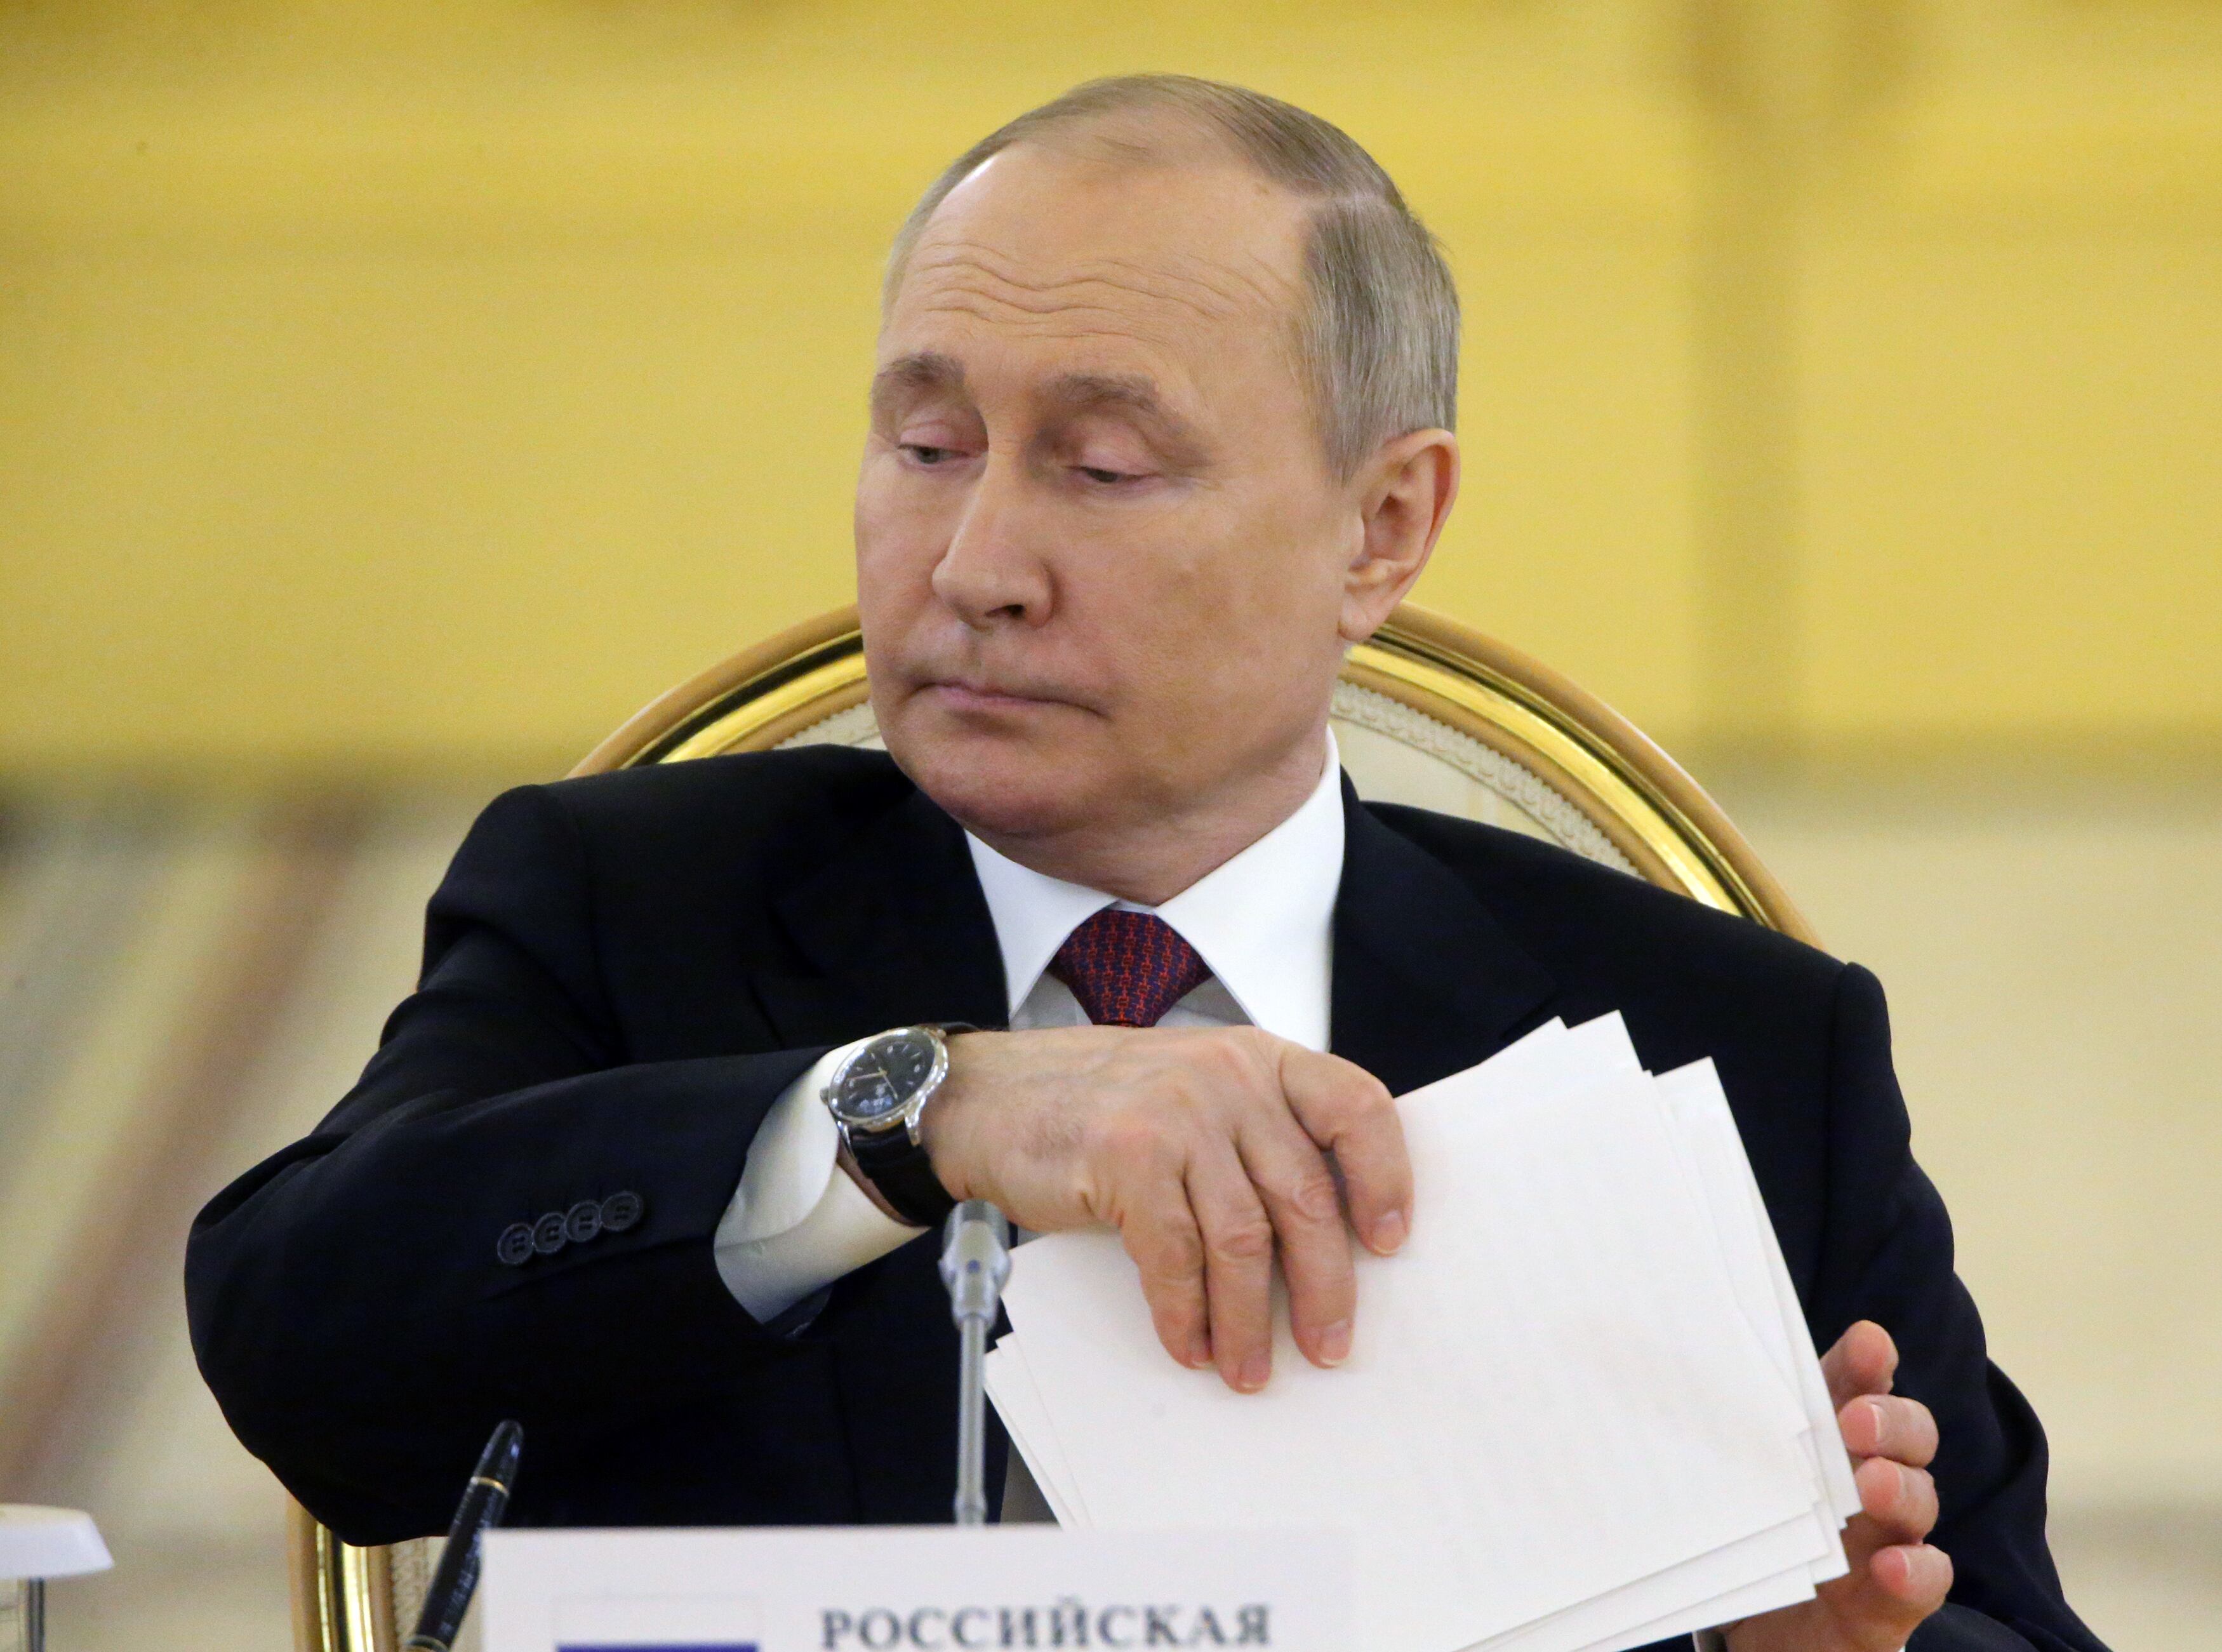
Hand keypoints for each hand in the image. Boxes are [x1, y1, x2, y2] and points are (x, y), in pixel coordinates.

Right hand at [916, 1025, 1409, 1392]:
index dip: (1385, 1177)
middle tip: (1329, 1344)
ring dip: (1251, 1318)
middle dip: (1324, 1285)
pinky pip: (1175, 1256)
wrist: (989, 1095)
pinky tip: (1190, 1343)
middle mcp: (1227, 1078)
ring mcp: (1176, 1114)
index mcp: (1258, 1059)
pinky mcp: (1127, 1157)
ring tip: (1252, 1367)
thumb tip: (1320, 1244)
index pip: (1356, 1107)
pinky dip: (1187, 1313)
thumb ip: (1255, 1137)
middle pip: (1305, 1196)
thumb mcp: (1195, 1090)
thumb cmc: (1098, 1103)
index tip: (1389, 1243)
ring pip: (1243, 1238)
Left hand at [1726, 1321, 1951, 1651]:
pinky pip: (1925, 1579)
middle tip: (1854, 1422)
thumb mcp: (1736, 1480)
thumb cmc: (1754, 1532)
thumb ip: (1722, 1439)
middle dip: (1889, 1420)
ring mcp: (1889, 1536)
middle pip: (1905, 1434)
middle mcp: (1870, 1476)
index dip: (1866, 1362)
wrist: (1765, 1627)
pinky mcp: (1892, 1599)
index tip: (1867, 1342)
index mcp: (1829, 1436)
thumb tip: (1663, 1387)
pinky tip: (1893, 1564)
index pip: (1856, 1384)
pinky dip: (1915, 1571)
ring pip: (1919, 1499)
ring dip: (1900, 1488)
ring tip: (1871, 1485)